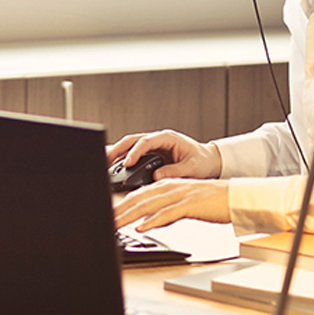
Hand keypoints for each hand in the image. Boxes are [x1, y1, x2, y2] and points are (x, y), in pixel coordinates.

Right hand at [106, 129, 221, 180]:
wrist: (208, 160)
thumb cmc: (202, 161)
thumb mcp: (191, 167)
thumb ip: (175, 171)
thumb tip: (156, 176)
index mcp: (167, 138)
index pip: (146, 141)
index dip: (135, 152)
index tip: (128, 163)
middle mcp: (158, 140)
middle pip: (132, 140)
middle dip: (117, 149)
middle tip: (106, 161)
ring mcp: (153, 146)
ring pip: (129, 146)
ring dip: (117, 154)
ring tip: (105, 164)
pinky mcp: (151, 154)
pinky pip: (133, 154)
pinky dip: (122, 160)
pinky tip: (114, 167)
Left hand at [114, 179, 229, 230]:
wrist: (237, 197)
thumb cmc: (213, 203)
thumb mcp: (184, 205)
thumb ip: (166, 211)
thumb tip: (147, 222)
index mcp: (168, 185)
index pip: (138, 195)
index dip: (121, 205)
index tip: (108, 215)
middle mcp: (171, 187)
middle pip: (138, 198)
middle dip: (119, 211)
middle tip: (104, 221)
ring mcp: (180, 195)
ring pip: (148, 205)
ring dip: (129, 216)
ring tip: (115, 225)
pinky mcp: (190, 204)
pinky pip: (168, 213)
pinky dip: (153, 220)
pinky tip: (142, 227)